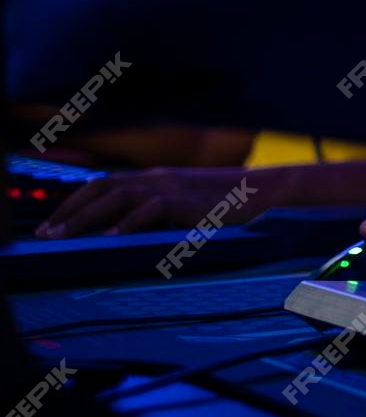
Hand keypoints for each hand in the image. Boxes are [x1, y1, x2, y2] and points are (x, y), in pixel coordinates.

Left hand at [36, 167, 265, 237]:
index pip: (104, 184)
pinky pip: (149, 209)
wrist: (268, 191)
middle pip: (100, 188)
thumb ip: (161, 213)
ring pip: (115, 196)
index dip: (75, 203)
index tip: (54, 224)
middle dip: (68, 211)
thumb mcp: (189, 205)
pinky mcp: (186, 200)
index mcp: (156, 179)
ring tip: (62, 237)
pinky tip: (110, 238)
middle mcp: (157, 178)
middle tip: (45, 234)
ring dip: (84, 217)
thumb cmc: (231, 204)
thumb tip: (132, 233)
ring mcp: (171, 186)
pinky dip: (126, 223)